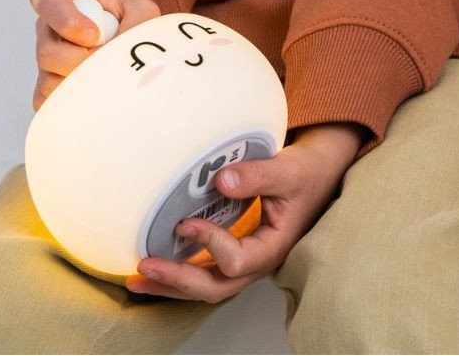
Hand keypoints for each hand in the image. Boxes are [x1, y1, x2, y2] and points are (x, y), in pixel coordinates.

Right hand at [31, 0, 160, 108]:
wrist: (126, 41)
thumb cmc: (128, 19)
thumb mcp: (139, 9)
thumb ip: (138, 20)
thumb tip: (127, 50)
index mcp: (60, 0)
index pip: (49, 3)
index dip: (69, 22)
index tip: (94, 36)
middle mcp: (46, 31)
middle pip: (48, 54)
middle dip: (83, 61)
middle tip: (108, 60)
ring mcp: (43, 63)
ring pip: (50, 83)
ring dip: (85, 82)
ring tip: (108, 71)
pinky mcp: (45, 91)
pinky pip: (53, 104)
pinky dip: (79, 101)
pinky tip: (98, 90)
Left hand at [126, 123, 365, 301]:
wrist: (320, 172)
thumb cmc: (309, 173)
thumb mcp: (289, 170)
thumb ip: (258, 175)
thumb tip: (221, 180)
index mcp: (274, 247)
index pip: (237, 260)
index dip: (209, 244)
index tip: (186, 222)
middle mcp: (259, 261)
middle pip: (215, 287)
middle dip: (178, 280)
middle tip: (146, 266)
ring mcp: (248, 260)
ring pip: (207, 286)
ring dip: (172, 284)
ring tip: (138, 279)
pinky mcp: (238, 250)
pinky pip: (207, 271)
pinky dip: (180, 272)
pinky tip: (158, 266)